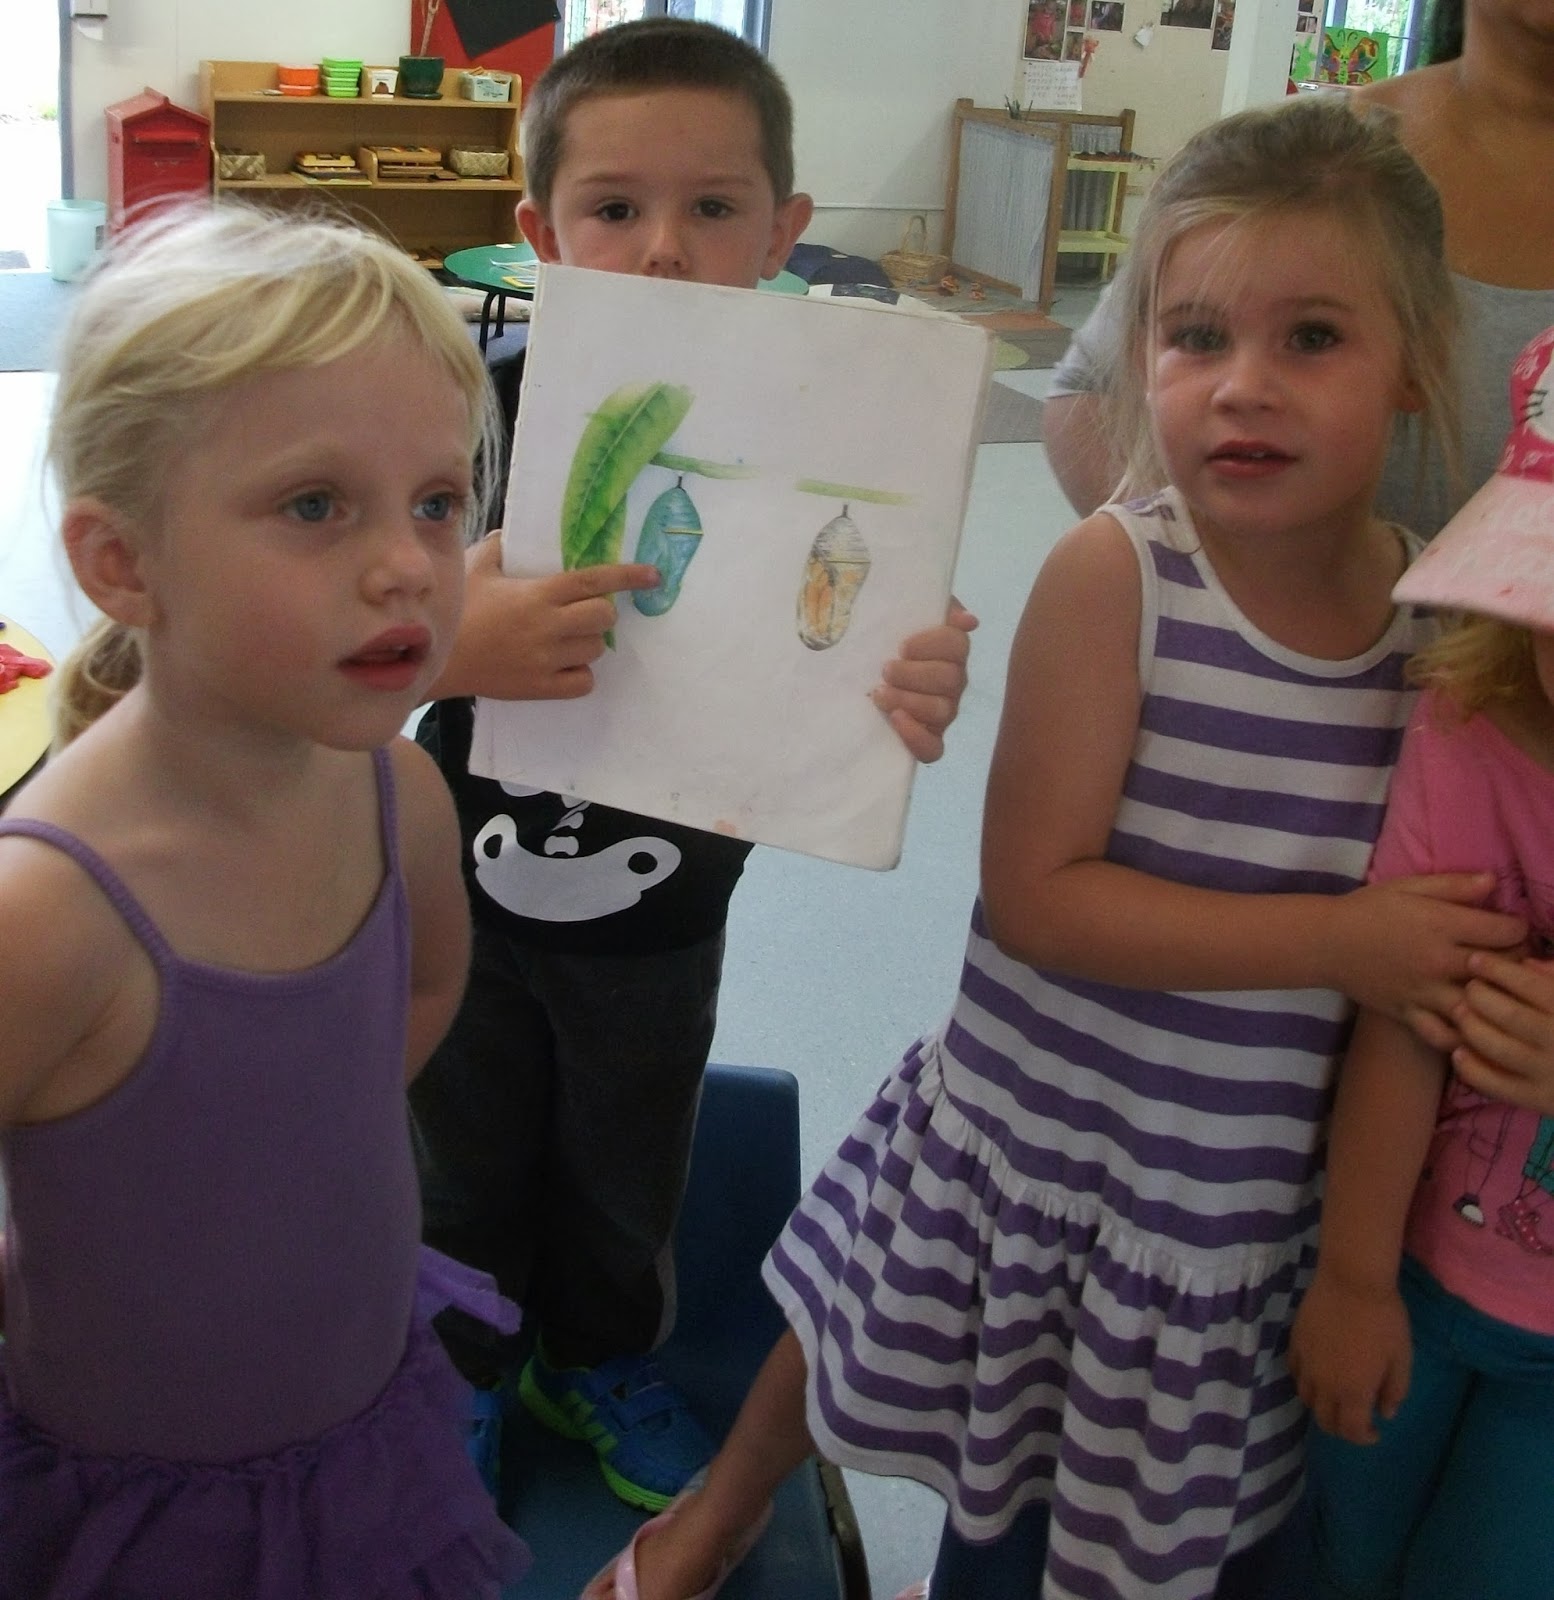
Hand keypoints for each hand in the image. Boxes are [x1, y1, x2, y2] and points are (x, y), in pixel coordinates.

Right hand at [431, 533, 660, 699]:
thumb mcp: (474, 567)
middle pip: (604, 618)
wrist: (434, 659)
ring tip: (565, 637)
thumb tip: (513, 533)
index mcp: (538, 594)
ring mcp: (546, 660)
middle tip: (584, 611)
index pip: (594, 581)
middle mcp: (548, 627)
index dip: (629, 577)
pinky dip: (581, 672)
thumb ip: (499, 546)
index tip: (654, 576)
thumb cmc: (456, 609)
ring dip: (589, 641)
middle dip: (602, 611)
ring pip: (595, 650)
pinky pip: (583, 682)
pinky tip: (563, 663)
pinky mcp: (540, 688)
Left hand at [871, 599, 977, 762]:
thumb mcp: (906, 614)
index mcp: (952, 650)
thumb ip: (937, 606)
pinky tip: (896, 721)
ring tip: (879, 694)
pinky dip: (916, 737)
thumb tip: (969, 621)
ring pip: (941, 711)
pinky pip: (933, 749)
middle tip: (885, 669)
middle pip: (950, 679)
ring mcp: (944, 712)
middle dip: (914, 674)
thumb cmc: (888, 639)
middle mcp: (954, 681)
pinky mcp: (930, 739)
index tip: (902, 646)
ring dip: (908, 701)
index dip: (932, 645)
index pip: (956, 645)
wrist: (864, 670)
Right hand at [1289, 1271, 1410, 1443]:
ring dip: (1321, 1404)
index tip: (1374, 1431)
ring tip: (1335, 1396)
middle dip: (1340, 1427)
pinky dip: (1305, 1379)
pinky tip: (1318, 1371)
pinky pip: (1295, 1371)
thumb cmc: (1384, 1320)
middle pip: (1324, 1419)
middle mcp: (1324, 1383)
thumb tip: (1385, 1412)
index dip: (1362, 1438)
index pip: (1350, 1431)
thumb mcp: (1401, 1358)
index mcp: (1353, 1392)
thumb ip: (1395, 1390)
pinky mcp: (1295, 1342)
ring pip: (1305, 1397)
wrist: (1352, 1279)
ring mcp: (1306, 1362)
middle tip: (1355, 1419)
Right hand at [1328, 874, 1523, 1049]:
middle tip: (1508, 957)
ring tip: (1492, 991)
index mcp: (1442, 925)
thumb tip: (1493, 880)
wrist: (1323, 942)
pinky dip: (1462, 1035)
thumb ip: (1453, 885)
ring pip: (1481, 1007)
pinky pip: (1445, 1036)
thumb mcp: (1408, 887)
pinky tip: (1467, 1023)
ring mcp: (1424, 992)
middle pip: (1504, 971)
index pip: (1507, 933)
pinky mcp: (1409, 1014)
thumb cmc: (1366, 909)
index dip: (1518, 929)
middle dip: (1515, 963)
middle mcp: (1438, 962)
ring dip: (1494, 1001)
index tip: (1510, 928)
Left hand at [1450, 953, 1553, 1112]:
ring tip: (1459, 1012)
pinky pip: (1496, 1085)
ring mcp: (1549, 1074)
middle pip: (1509, 1014)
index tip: (1475, 959)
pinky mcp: (1539, 1100)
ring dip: (1471, 1027)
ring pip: (1498, 1047)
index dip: (1498, 970)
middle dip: (1480, 996)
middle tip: (1468, 987)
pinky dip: (1472, 1069)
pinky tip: (1459, 1052)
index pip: (1531, 985)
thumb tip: (1528, 964)